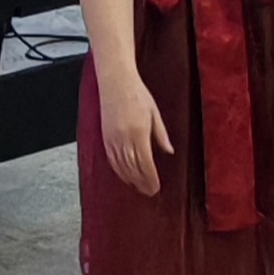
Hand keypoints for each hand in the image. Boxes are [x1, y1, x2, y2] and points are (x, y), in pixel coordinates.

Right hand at [98, 78, 170, 197]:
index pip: (145, 163)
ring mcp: (112, 138)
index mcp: (139, 132)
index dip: (150, 178)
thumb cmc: (137, 94)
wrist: (116, 82)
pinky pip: (111, 159)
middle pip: (133, 168)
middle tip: (149, 192)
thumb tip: (169, 151)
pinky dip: (118, 170)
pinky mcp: (105, 137)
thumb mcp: (155, 113)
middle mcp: (124, 138)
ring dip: (130, 179)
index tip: (156, 188)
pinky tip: (125, 176)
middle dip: (142, 182)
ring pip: (121, 166)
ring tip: (139, 187)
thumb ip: (161, 134)